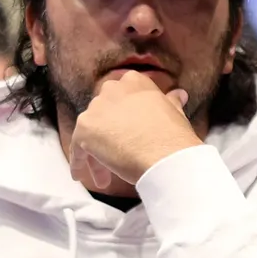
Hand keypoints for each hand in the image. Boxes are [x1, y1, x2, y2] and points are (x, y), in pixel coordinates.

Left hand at [68, 71, 199, 190]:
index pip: (122, 98)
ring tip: (106, 176)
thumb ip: (170, 102)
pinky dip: (79, 162)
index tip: (132, 132)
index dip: (126, 118)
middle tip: (120, 154)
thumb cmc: (174, 137)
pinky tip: (82, 176)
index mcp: (135, 82)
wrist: (166, 156)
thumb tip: (178, 94)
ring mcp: (96, 108)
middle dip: (109, 135)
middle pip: (104, 115)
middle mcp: (112, 89)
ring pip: (92, 133)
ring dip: (97, 153)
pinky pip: (78, 148)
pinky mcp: (85, 129)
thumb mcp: (176, 114)